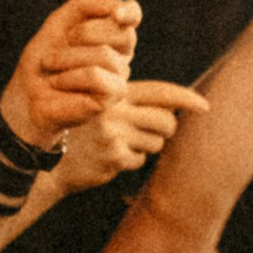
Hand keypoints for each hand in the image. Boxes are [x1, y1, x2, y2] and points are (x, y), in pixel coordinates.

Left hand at [2, 0, 139, 147]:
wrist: (26, 93)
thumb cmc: (44, 57)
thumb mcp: (60, 21)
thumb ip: (88, 4)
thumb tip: (119, 9)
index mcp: (111, 32)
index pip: (132, 15)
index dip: (129, 12)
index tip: (117, 14)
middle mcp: (121, 54)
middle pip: (123, 33)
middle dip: (85, 33)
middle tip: (63, 43)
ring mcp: (119, 77)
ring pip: (105, 55)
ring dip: (67, 57)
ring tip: (51, 65)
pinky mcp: (110, 99)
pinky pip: (96, 76)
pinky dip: (70, 77)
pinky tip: (59, 83)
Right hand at [54, 80, 207, 196]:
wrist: (47, 158)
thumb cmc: (81, 128)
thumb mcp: (101, 104)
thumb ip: (132, 101)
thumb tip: (174, 107)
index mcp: (116, 91)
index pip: (162, 92)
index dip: (186, 98)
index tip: (205, 106)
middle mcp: (116, 110)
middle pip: (166, 122)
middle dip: (165, 129)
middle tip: (150, 131)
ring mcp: (115, 135)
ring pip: (156, 143)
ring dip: (147, 145)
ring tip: (124, 142)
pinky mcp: (113, 158)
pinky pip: (139, 161)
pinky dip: (130, 160)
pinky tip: (111, 156)